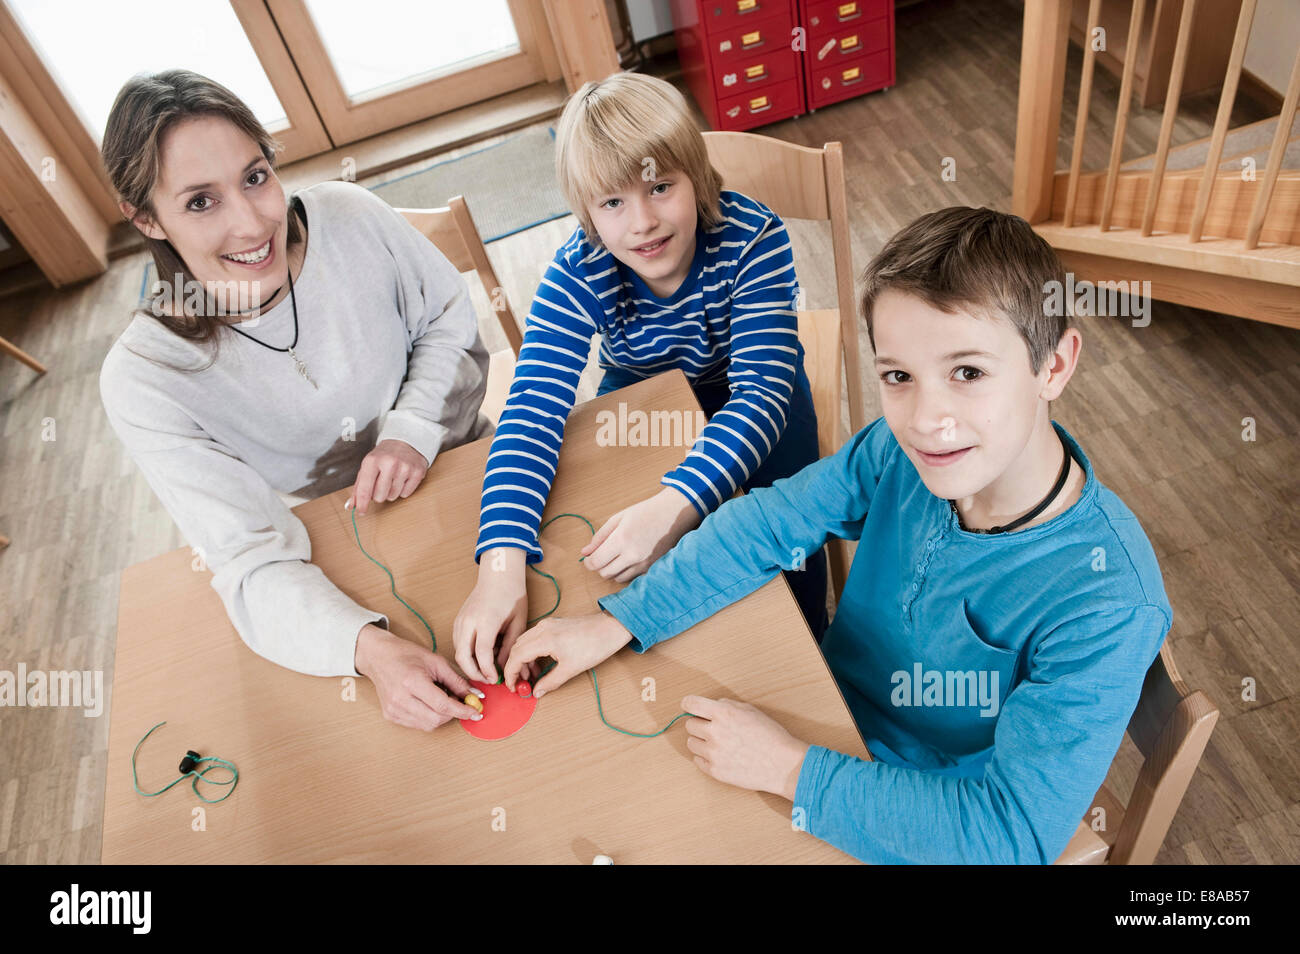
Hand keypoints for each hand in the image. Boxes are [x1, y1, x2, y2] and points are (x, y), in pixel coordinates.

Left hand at [346, 439, 428, 514]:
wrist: (405, 440)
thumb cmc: (384, 455)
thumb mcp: (368, 466)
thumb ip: (358, 487)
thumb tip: (350, 506)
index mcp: (372, 461)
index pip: (365, 489)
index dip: (362, 504)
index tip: (361, 511)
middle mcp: (389, 463)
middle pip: (379, 497)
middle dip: (379, 495)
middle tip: (381, 483)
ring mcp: (404, 468)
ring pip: (393, 496)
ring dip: (391, 492)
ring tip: (392, 479)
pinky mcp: (417, 472)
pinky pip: (406, 494)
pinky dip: (403, 490)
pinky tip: (402, 478)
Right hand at [353, 624, 481, 730]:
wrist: (378, 657)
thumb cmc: (406, 654)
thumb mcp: (436, 662)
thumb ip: (456, 681)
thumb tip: (475, 695)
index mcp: (412, 682)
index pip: (442, 705)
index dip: (462, 710)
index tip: (475, 712)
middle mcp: (400, 699)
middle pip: (436, 719)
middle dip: (453, 713)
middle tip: (459, 701)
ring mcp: (393, 710)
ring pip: (428, 725)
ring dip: (441, 716)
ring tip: (440, 699)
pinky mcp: (390, 716)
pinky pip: (417, 725)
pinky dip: (428, 717)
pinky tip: (428, 704)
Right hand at [452, 548, 534, 683]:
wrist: (498, 576)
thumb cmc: (511, 596)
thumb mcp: (518, 623)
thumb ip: (510, 647)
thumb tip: (505, 668)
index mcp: (486, 620)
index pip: (482, 654)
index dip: (488, 670)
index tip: (496, 679)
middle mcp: (469, 621)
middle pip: (462, 656)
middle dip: (473, 673)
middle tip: (488, 680)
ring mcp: (460, 621)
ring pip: (458, 651)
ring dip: (470, 664)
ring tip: (487, 670)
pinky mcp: (458, 621)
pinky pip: (458, 643)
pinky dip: (467, 654)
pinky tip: (481, 656)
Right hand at [502, 611, 632, 697]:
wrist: (610, 628)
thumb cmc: (595, 645)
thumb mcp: (571, 669)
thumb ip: (550, 681)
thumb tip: (537, 691)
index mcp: (545, 639)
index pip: (516, 656)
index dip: (511, 673)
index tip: (513, 686)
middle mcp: (542, 628)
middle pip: (516, 648)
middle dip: (514, 667)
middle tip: (520, 683)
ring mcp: (547, 625)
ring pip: (523, 642)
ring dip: (522, 659)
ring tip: (531, 676)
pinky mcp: (553, 624)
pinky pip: (533, 638)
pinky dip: (530, 651)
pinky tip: (539, 663)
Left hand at [580, 487, 701, 582]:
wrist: (673, 513)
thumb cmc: (645, 512)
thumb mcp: (618, 518)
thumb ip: (600, 537)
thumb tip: (584, 552)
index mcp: (621, 539)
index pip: (596, 562)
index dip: (588, 562)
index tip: (588, 558)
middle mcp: (632, 555)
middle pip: (605, 573)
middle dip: (599, 566)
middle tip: (602, 555)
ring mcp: (644, 563)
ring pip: (617, 578)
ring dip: (612, 570)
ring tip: (617, 556)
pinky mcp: (652, 568)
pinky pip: (632, 578)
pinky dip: (626, 572)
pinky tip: (629, 559)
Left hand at [682, 696, 810, 799]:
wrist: (783, 764)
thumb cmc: (770, 735)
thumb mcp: (750, 710)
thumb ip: (727, 705)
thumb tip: (712, 706)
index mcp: (723, 714)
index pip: (691, 704)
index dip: (688, 704)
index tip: (689, 706)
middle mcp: (715, 733)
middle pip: (689, 725)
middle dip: (699, 725)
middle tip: (713, 729)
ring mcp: (713, 754)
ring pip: (691, 743)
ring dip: (701, 742)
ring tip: (719, 744)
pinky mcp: (715, 771)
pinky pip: (697, 761)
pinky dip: (705, 758)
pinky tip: (720, 756)